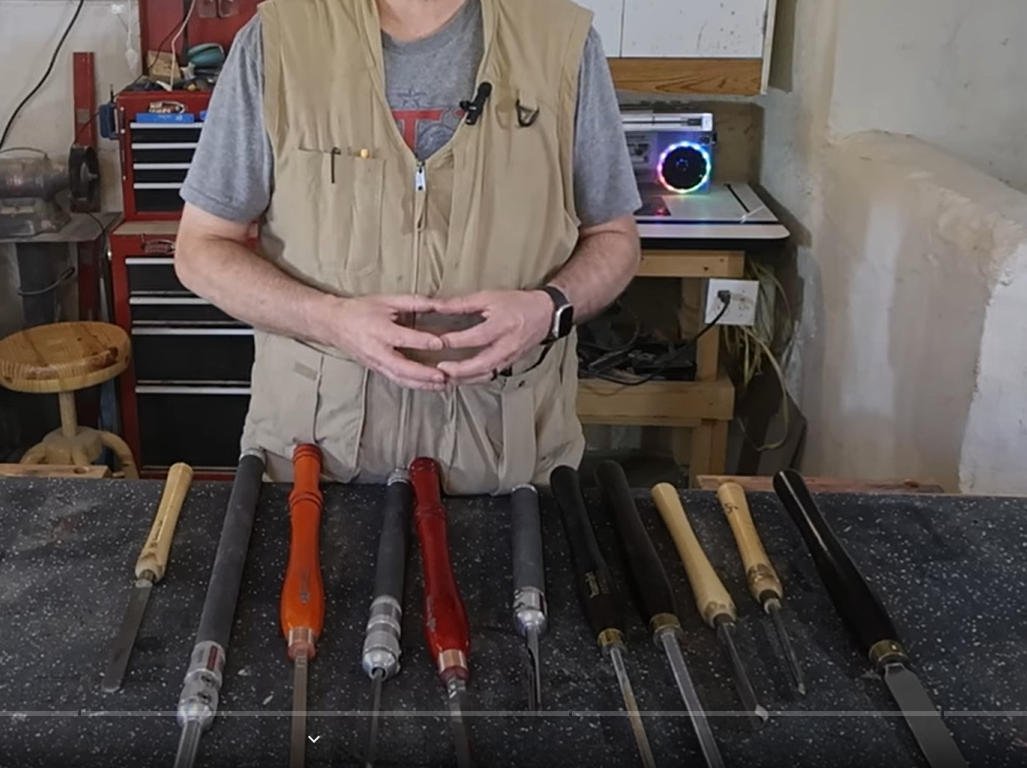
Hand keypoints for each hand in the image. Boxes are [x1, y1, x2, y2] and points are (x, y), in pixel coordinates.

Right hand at [329, 294, 447, 389]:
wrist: (333, 324)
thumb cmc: (361, 310)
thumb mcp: (386, 300)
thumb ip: (412, 302)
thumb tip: (438, 303)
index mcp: (378, 330)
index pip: (402, 338)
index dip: (421, 341)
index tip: (440, 343)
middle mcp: (376, 350)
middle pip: (400, 367)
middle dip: (422, 374)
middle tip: (442, 377)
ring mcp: (375, 363)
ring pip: (399, 379)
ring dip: (422, 384)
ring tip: (442, 386)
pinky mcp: (377, 370)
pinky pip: (397, 380)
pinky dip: (414, 385)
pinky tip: (430, 386)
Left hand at [432, 290, 552, 383]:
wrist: (544, 314)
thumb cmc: (517, 304)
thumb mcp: (489, 297)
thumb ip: (462, 304)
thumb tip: (436, 305)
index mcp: (503, 325)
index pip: (478, 336)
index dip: (457, 340)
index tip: (438, 342)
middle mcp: (508, 345)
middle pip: (483, 363)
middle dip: (460, 369)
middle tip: (440, 369)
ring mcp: (510, 358)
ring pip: (486, 375)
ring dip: (464, 379)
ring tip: (444, 378)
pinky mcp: (509, 365)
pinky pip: (489, 376)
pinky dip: (472, 380)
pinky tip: (458, 379)